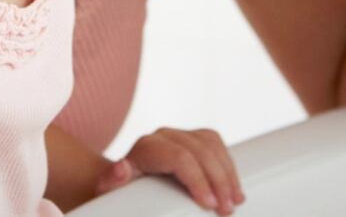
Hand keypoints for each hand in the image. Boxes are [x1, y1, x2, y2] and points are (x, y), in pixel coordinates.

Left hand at [95, 128, 244, 215]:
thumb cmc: (117, 191)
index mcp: (146, 148)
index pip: (180, 157)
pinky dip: (228, 165)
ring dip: (227, 173)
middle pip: (200, 151)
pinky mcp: (191, 139)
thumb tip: (122, 168)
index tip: (209, 205)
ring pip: (211, 144)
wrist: (119, 181)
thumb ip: (112, 180)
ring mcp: (179, 135)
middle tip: (226, 210)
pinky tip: (234, 187)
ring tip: (234, 202)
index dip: (198, 179)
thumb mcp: (110, 188)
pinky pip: (215, 144)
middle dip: (218, 181)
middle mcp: (163, 136)